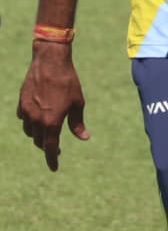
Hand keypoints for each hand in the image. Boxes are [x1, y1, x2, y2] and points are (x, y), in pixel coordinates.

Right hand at [16, 42, 89, 171]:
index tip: (54, 168)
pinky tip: (38, 118)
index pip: (50, 147)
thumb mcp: (77, 103)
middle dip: (46, 146)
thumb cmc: (68, 82)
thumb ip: (77, 123)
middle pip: (39, 141)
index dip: (52, 159)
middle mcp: (36, 119)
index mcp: (52, 122)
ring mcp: (26, 112)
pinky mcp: (21, 103)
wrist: (50, 63)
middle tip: (55, 148)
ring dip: (38, 135)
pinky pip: (24, 119)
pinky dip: (31, 122)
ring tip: (48, 132)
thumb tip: (84, 138)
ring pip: (30, 131)